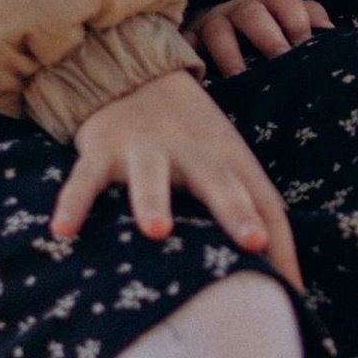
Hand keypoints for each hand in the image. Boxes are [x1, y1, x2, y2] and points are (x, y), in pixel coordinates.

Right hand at [50, 69, 303, 289]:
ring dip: (153, 201)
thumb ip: (256, 217)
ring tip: (156, 231)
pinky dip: (74, 203)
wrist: (133, 72)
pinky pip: (85, 179)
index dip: (279, 237)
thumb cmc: (191, 140)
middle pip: (219, 180)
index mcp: (229, 159)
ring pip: (151, 176)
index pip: (262, 200)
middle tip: (252, 241)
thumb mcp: (227, 166)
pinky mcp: (102, 149)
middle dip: (236, 209)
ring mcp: (145, 150)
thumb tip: (294, 285)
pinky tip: (63, 231)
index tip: (291, 282)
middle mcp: (192, 153)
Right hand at [191, 0, 331, 77]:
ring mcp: (211, 24)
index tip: (304, 43)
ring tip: (239, 77)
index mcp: (268, 5)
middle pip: (252, 12)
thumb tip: (333, 34)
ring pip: (218, 30)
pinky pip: (185, 46)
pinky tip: (199, 77)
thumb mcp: (289, 26)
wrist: (217, 34)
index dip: (296, 18)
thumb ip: (310, 22)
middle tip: (280, 58)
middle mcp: (239, 10)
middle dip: (268, 35)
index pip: (284, 0)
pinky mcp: (189, 42)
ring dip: (230, 53)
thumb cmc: (265, 36)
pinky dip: (190, 57)